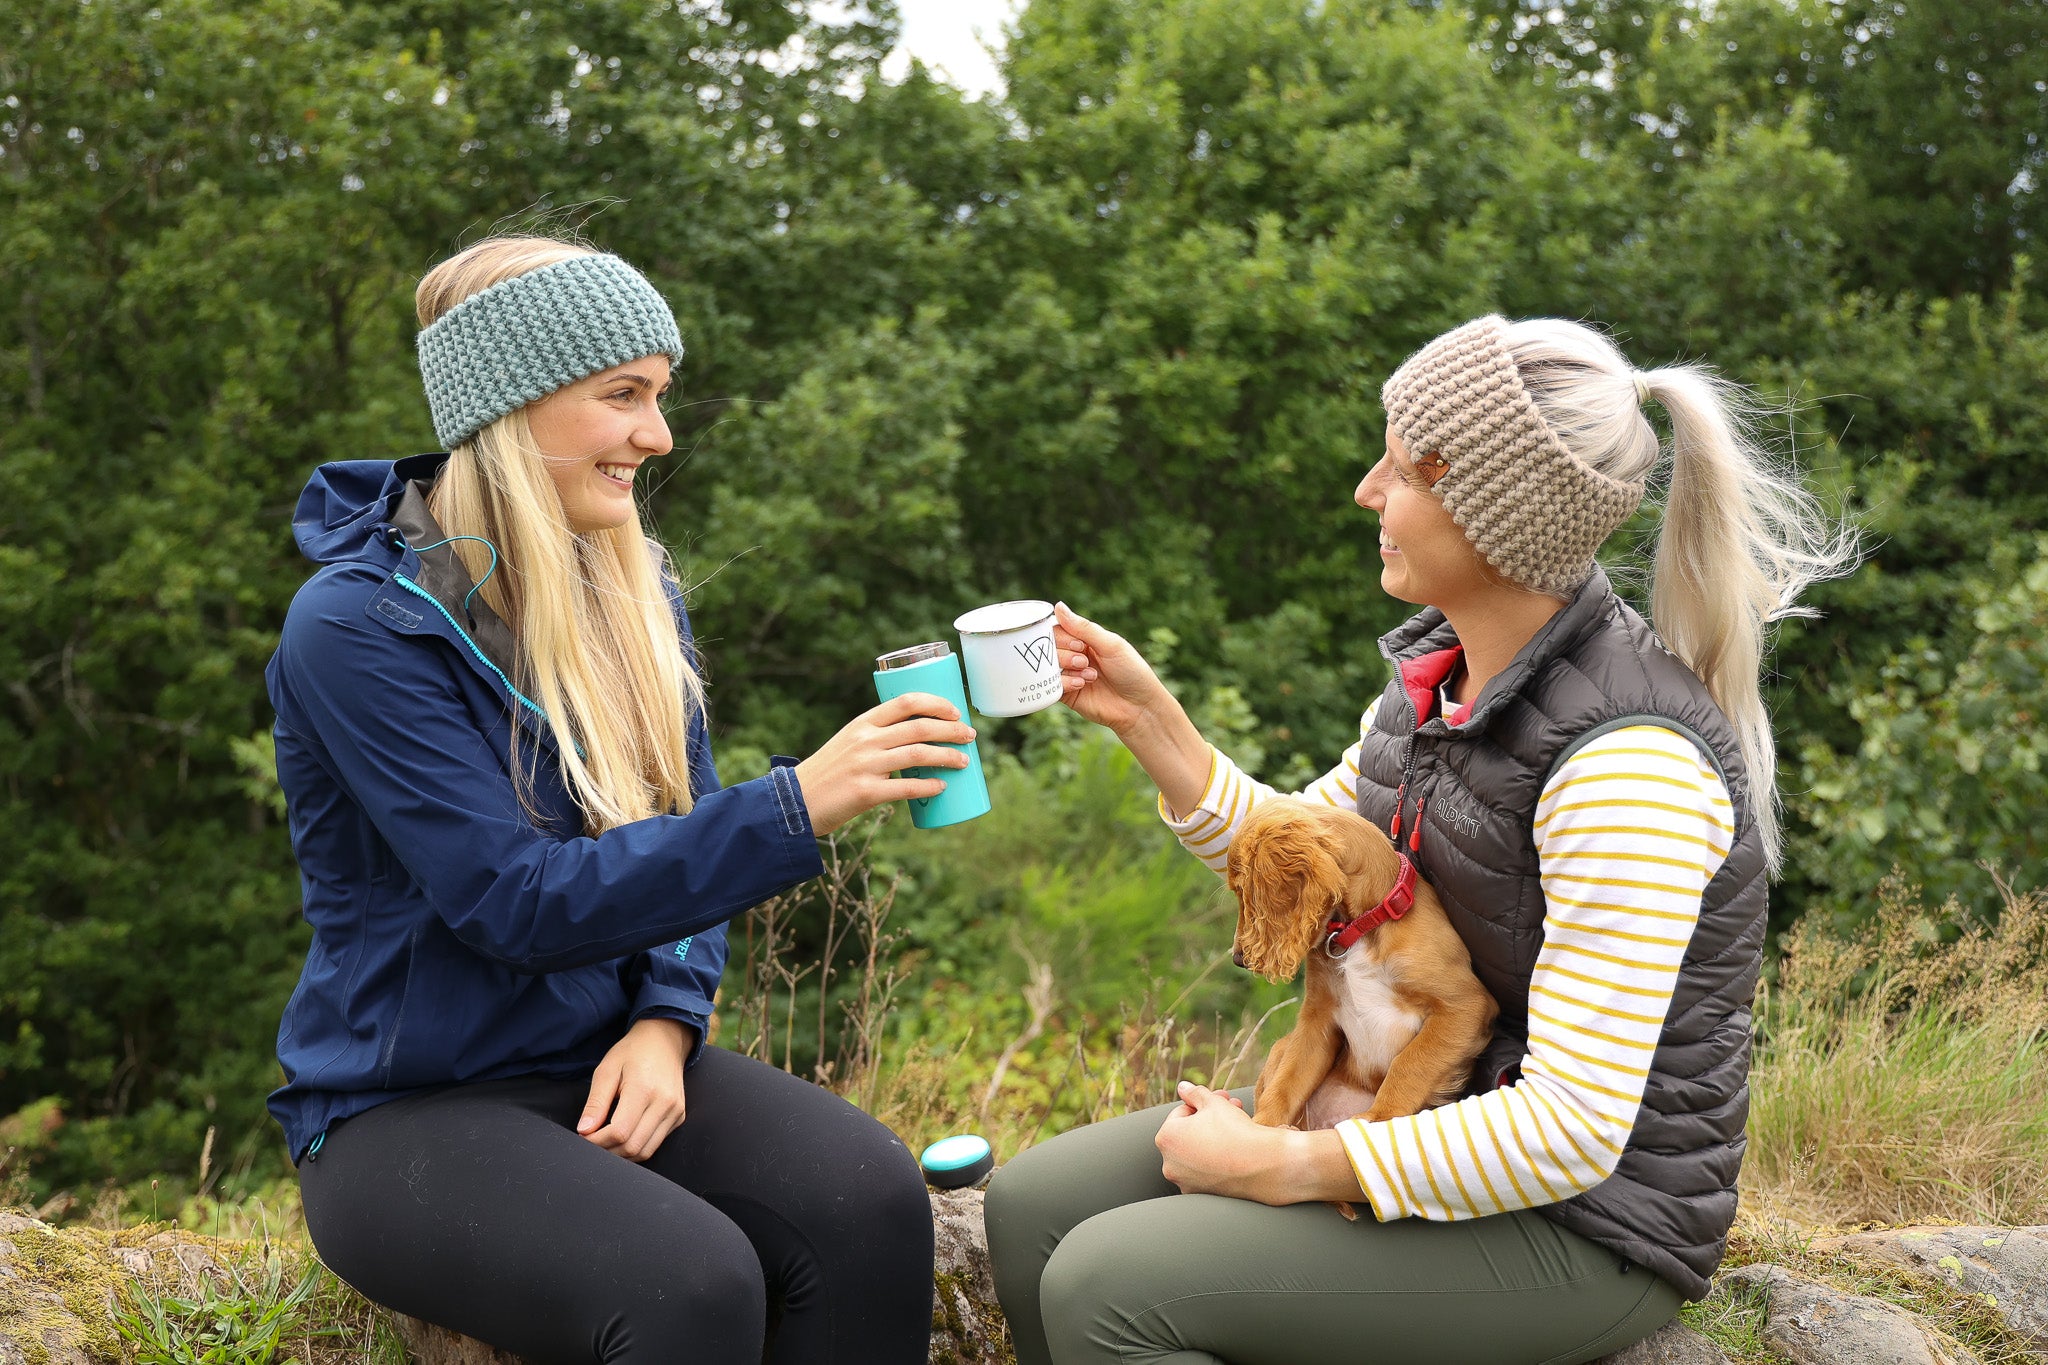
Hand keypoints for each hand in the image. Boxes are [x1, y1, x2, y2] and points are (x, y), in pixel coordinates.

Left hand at [578, 1018, 693, 1160]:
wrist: (664, 1040)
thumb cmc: (633, 1052)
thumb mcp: (606, 1070)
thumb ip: (595, 1103)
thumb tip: (585, 1131)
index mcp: (644, 1089)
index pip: (619, 1131)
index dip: (597, 1141)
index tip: (584, 1137)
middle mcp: (664, 1103)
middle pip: (633, 1146)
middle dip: (608, 1151)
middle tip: (593, 1142)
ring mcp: (675, 1111)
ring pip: (646, 1151)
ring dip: (622, 1154)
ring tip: (606, 1142)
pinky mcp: (679, 1116)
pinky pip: (655, 1143)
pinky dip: (637, 1146)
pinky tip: (625, 1134)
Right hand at [793, 693, 976, 835]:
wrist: (795, 802)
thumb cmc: (828, 773)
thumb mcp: (848, 744)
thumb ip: (876, 738)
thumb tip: (916, 739)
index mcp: (862, 723)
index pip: (906, 702)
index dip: (937, 703)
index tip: (956, 711)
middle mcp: (865, 740)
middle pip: (920, 727)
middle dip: (952, 729)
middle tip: (970, 736)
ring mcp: (866, 766)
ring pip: (918, 755)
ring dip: (948, 757)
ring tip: (964, 761)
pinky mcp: (865, 792)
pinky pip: (906, 788)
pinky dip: (929, 787)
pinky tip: (942, 787)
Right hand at [1054, 602, 1173, 736]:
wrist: (1139, 706)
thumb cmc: (1131, 672)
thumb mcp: (1110, 645)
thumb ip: (1083, 628)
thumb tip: (1058, 606)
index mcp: (1085, 640)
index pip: (1059, 629)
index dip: (1062, 635)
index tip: (1079, 644)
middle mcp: (1074, 656)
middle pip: (1050, 646)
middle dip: (1065, 653)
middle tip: (1084, 660)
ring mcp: (1070, 675)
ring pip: (1048, 665)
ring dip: (1067, 667)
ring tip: (1091, 674)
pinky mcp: (1067, 695)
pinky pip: (1051, 686)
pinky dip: (1064, 683)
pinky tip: (1082, 684)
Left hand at [1155, 1081, 1281, 1200]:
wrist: (1263, 1166)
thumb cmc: (1236, 1131)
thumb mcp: (1214, 1103)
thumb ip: (1194, 1093)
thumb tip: (1183, 1088)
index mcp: (1166, 1137)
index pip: (1182, 1112)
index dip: (1204, 1104)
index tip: (1222, 1101)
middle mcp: (1169, 1163)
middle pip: (1188, 1133)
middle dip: (1209, 1118)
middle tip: (1231, 1108)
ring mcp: (1183, 1181)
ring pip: (1196, 1152)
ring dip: (1212, 1137)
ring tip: (1236, 1127)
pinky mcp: (1199, 1194)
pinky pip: (1204, 1171)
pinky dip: (1214, 1160)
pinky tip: (1233, 1152)